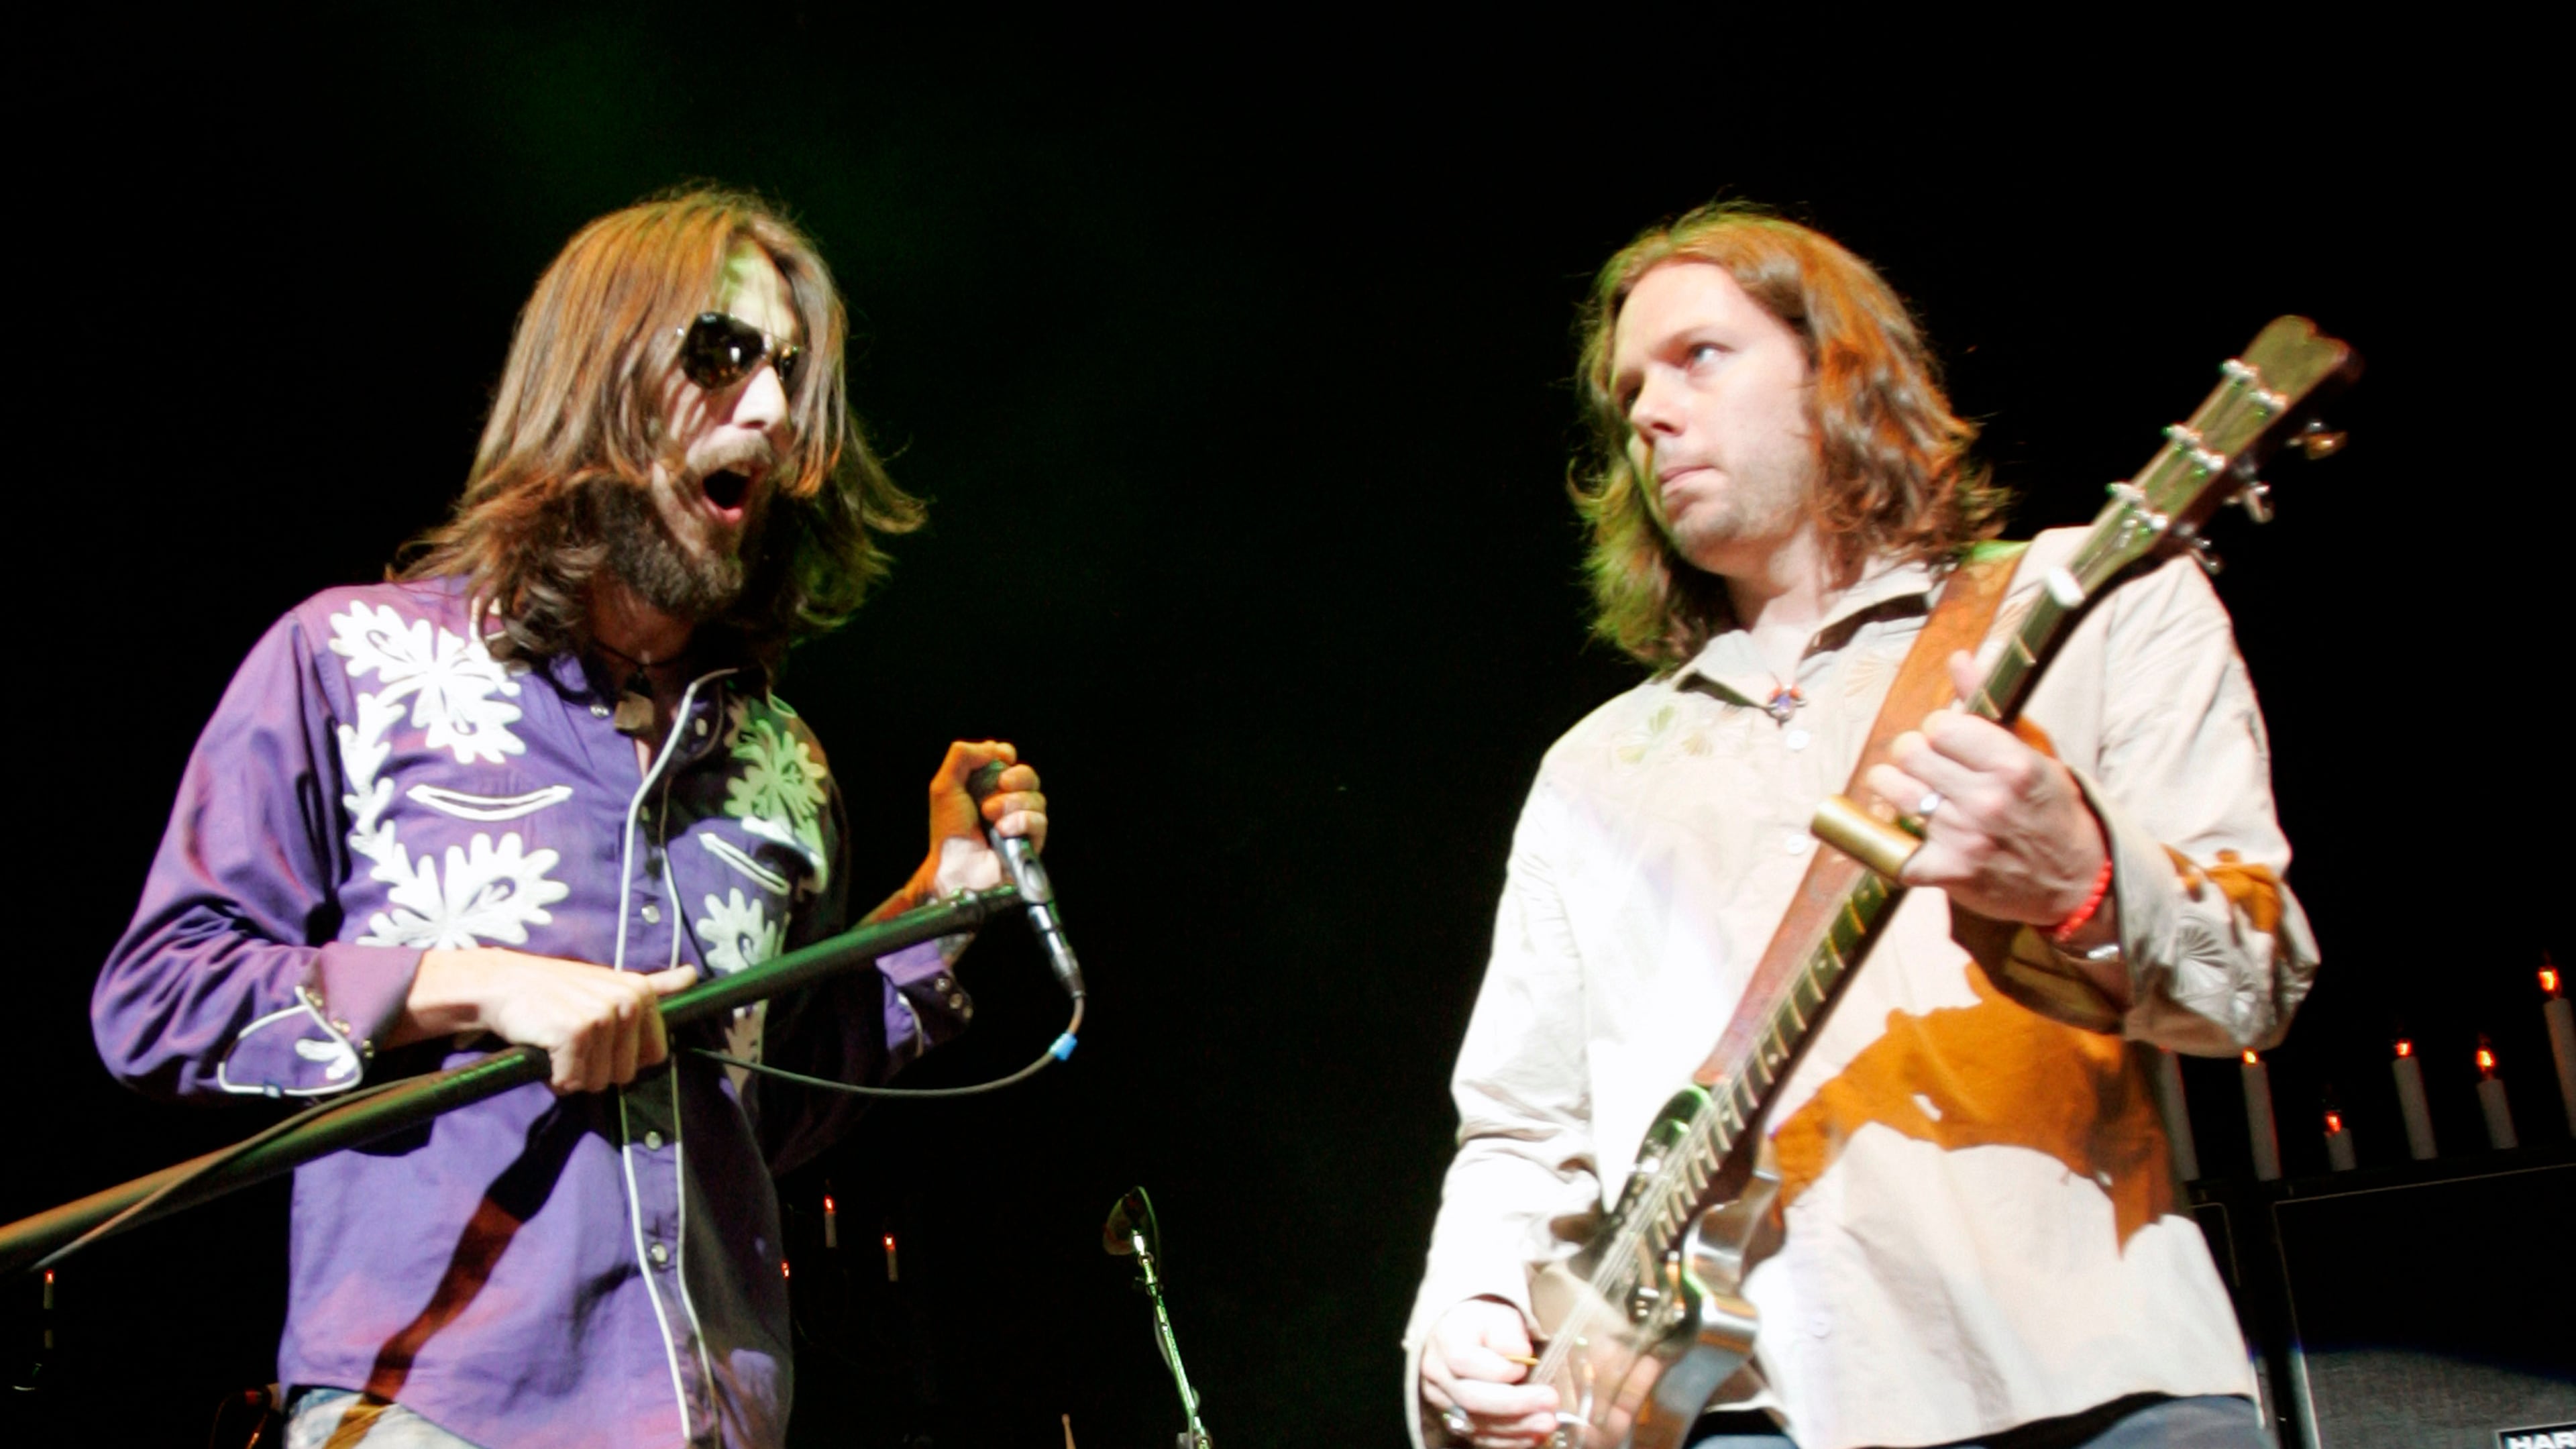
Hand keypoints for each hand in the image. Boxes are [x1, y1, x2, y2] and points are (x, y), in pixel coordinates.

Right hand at [394, 949, 698, 1093]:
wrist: (501, 984)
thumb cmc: (556, 990)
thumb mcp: (610, 983)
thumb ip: (655, 985)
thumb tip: (692, 975)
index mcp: (641, 994)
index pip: (654, 1057)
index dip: (621, 1059)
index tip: (598, 1040)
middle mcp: (627, 1002)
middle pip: (625, 1074)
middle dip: (595, 1068)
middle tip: (571, 1040)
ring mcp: (602, 1017)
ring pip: (598, 1082)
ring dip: (573, 1073)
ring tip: (556, 1043)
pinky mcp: (575, 1034)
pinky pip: (572, 1082)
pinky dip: (554, 1077)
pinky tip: (544, 1051)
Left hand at [917, 740, 1047, 897]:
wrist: (955, 865)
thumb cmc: (948, 831)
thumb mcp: (944, 786)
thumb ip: (963, 756)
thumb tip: (994, 748)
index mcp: (985, 785)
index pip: (1008, 759)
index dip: (1006, 756)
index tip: (1001, 760)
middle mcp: (1005, 801)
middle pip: (1029, 775)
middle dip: (1018, 776)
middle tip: (1001, 784)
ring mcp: (1020, 821)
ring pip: (1037, 797)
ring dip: (1013, 803)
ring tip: (990, 816)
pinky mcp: (1031, 841)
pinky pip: (1040, 821)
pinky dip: (1021, 822)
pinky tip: (1003, 831)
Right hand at [1420, 1298, 1557, 1447]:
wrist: (1464, 1336)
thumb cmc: (1484, 1324)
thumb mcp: (1498, 1315)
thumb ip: (1508, 1332)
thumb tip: (1521, 1354)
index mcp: (1445, 1341)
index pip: (1463, 1361)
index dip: (1497, 1369)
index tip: (1526, 1366)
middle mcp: (1437, 1374)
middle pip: (1471, 1397)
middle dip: (1515, 1404)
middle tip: (1550, 1401)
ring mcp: (1443, 1401)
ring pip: (1476, 1422)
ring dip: (1517, 1426)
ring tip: (1548, 1421)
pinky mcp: (1455, 1420)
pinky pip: (1480, 1437)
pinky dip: (1508, 1440)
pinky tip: (1533, 1435)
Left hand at [1863, 651, 2108, 927]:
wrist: (2077, 880)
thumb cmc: (2052, 808)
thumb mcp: (2032, 750)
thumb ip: (1988, 703)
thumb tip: (1958, 658)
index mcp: (2011, 764)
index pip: (1939, 724)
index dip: (1938, 729)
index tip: (1949, 740)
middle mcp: (1987, 799)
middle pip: (1910, 753)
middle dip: (1914, 754)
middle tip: (1928, 766)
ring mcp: (1966, 837)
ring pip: (1894, 792)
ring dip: (1895, 787)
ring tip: (1914, 792)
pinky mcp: (1949, 872)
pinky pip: (1895, 851)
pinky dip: (1895, 845)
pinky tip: (1911, 837)